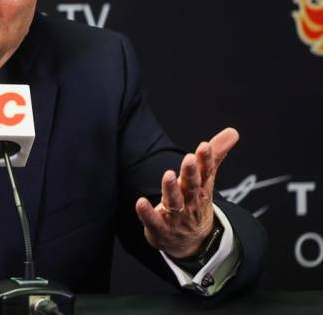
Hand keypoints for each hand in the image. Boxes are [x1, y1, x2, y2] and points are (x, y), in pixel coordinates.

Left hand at [135, 128, 238, 257]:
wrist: (191, 242)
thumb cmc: (195, 203)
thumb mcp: (205, 179)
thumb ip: (215, 154)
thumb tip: (233, 131)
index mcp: (201, 189)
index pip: (206, 173)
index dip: (206, 159)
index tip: (204, 146)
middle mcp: (190, 202)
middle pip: (192, 186)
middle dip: (191, 173)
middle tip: (190, 158)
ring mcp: (176, 217)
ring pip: (174, 203)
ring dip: (171, 190)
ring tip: (168, 175)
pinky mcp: (160, 228)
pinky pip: (153, 221)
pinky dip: (147, 213)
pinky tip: (140, 202)